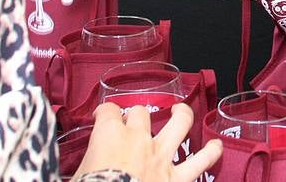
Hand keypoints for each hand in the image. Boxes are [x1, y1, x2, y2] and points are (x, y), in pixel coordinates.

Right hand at [72, 102, 222, 181]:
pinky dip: (211, 153)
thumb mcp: (75, 177)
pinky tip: (216, 147)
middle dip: (136, 115)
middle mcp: (138, 140)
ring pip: (179, 123)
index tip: (101, 117)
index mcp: (109, 137)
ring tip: (181, 112)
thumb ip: (79, 166)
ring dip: (182, 115)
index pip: (107, 110)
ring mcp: (161, 157)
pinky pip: (201, 161)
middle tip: (132, 123)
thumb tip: (69, 170)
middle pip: (140, 112)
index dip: (103, 112)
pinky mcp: (178, 178)